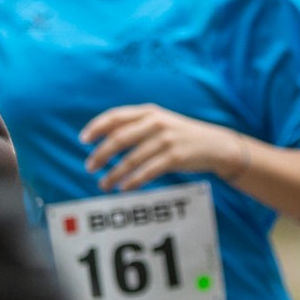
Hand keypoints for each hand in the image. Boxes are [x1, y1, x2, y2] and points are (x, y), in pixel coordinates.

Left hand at [80, 104, 247, 190]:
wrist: (216, 145)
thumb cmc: (182, 136)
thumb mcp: (161, 123)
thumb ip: (137, 126)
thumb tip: (105, 140)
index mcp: (149, 111)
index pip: (115, 116)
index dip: (96, 128)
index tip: (84, 140)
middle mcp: (156, 122)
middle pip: (119, 139)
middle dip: (101, 155)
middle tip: (89, 167)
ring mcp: (166, 140)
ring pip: (131, 159)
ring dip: (114, 174)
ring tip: (104, 184)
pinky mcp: (175, 157)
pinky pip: (147, 171)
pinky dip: (133, 181)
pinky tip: (125, 188)